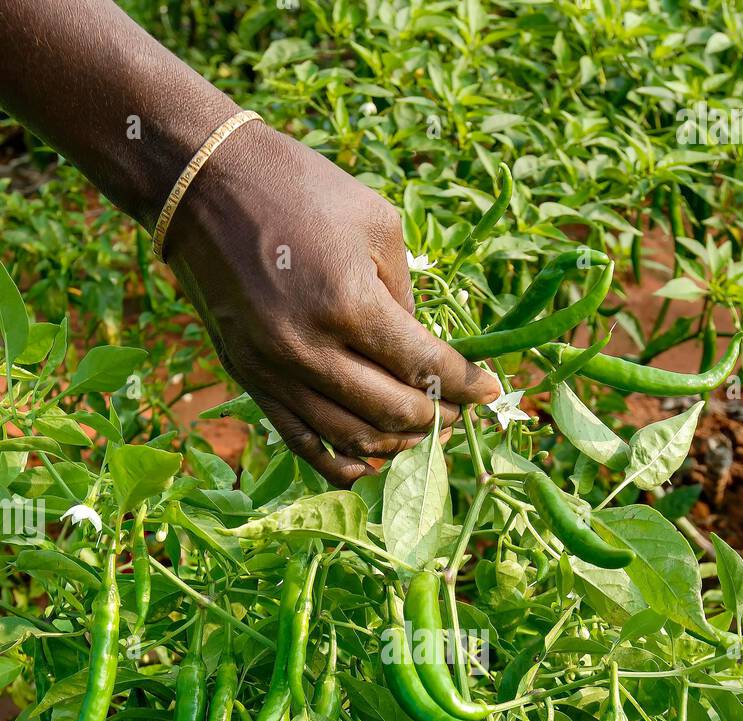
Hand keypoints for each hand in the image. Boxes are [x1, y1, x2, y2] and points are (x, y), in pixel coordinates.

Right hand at [165, 121, 499, 484]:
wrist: (202, 185)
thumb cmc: (299, 189)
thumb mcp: (376, 224)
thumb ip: (405, 297)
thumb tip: (424, 352)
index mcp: (349, 303)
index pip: (425, 366)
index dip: (468, 385)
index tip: (492, 390)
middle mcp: (310, 348)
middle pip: (392, 412)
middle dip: (437, 418)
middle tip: (457, 411)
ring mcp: (274, 370)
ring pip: (350, 436)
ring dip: (395, 444)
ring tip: (420, 432)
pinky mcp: (248, 378)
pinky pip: (300, 442)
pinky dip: (340, 463)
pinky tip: (370, 465)